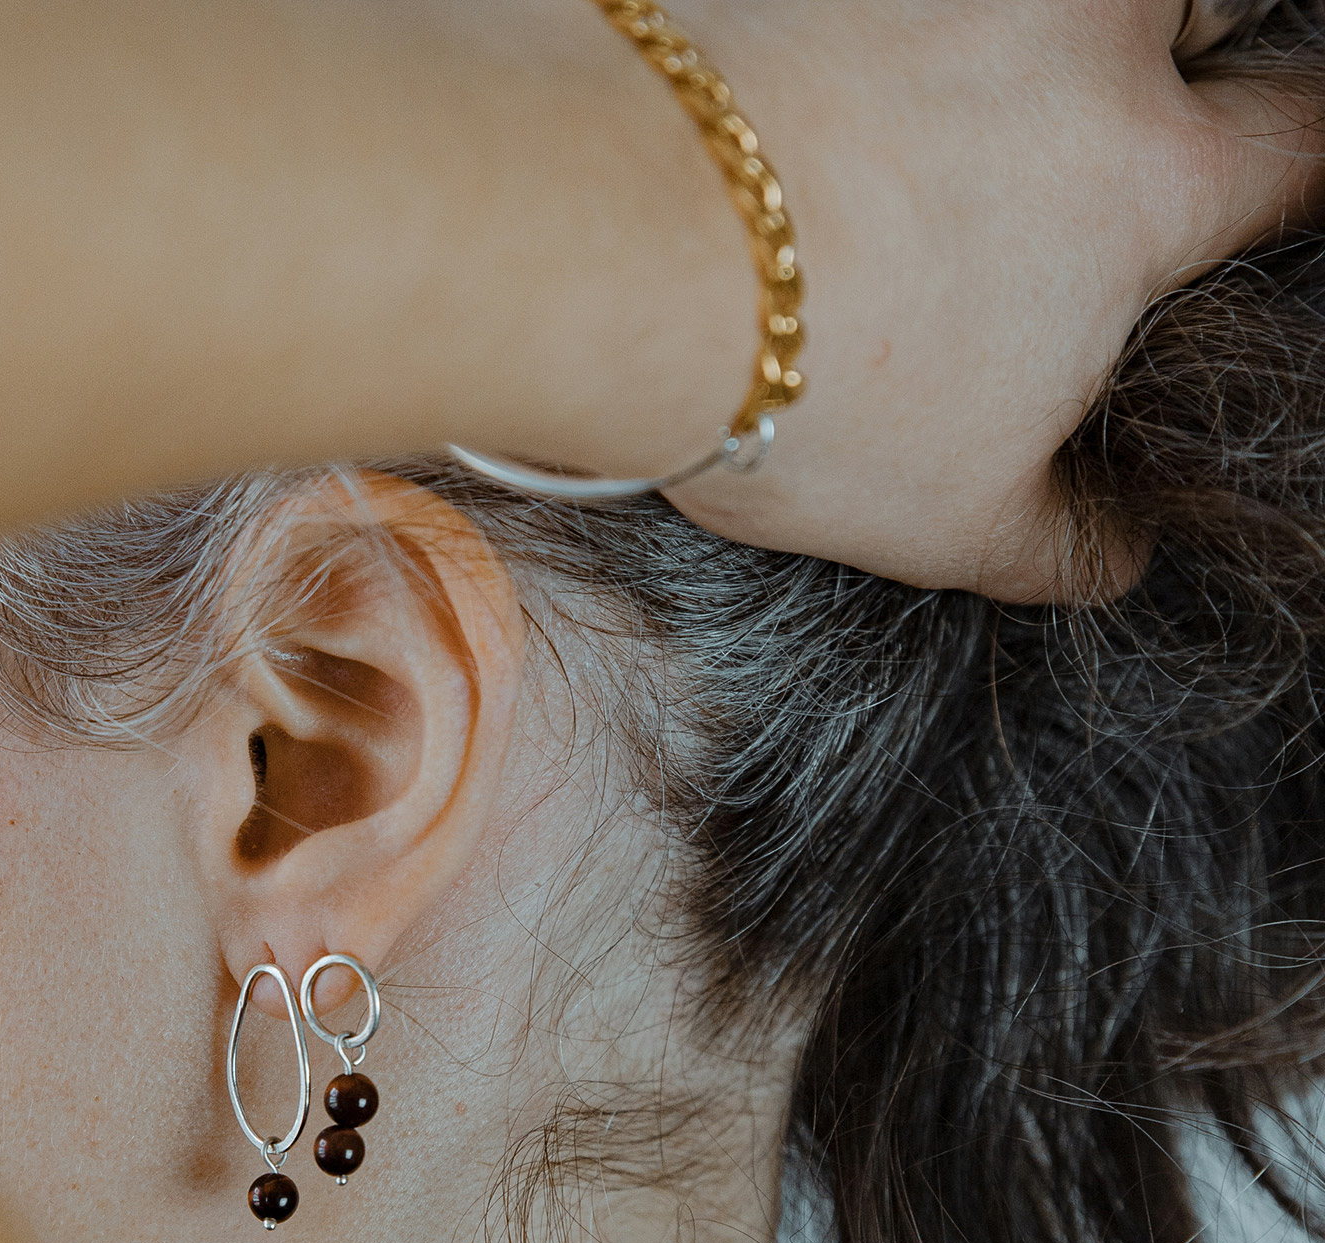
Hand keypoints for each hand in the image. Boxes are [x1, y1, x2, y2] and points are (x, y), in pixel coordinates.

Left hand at [660, 0, 1322, 599]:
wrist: (613, 253)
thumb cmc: (798, 394)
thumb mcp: (948, 518)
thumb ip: (1061, 538)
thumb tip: (1120, 559)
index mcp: (1140, 185)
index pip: (1304, 149)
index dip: (1304, 174)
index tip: (1282, 194)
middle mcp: (1077, 45)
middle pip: (1210, 4)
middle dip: (1203, 52)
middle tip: (1130, 119)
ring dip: (1062, 27)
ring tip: (990, 99)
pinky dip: (918, 22)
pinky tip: (857, 82)